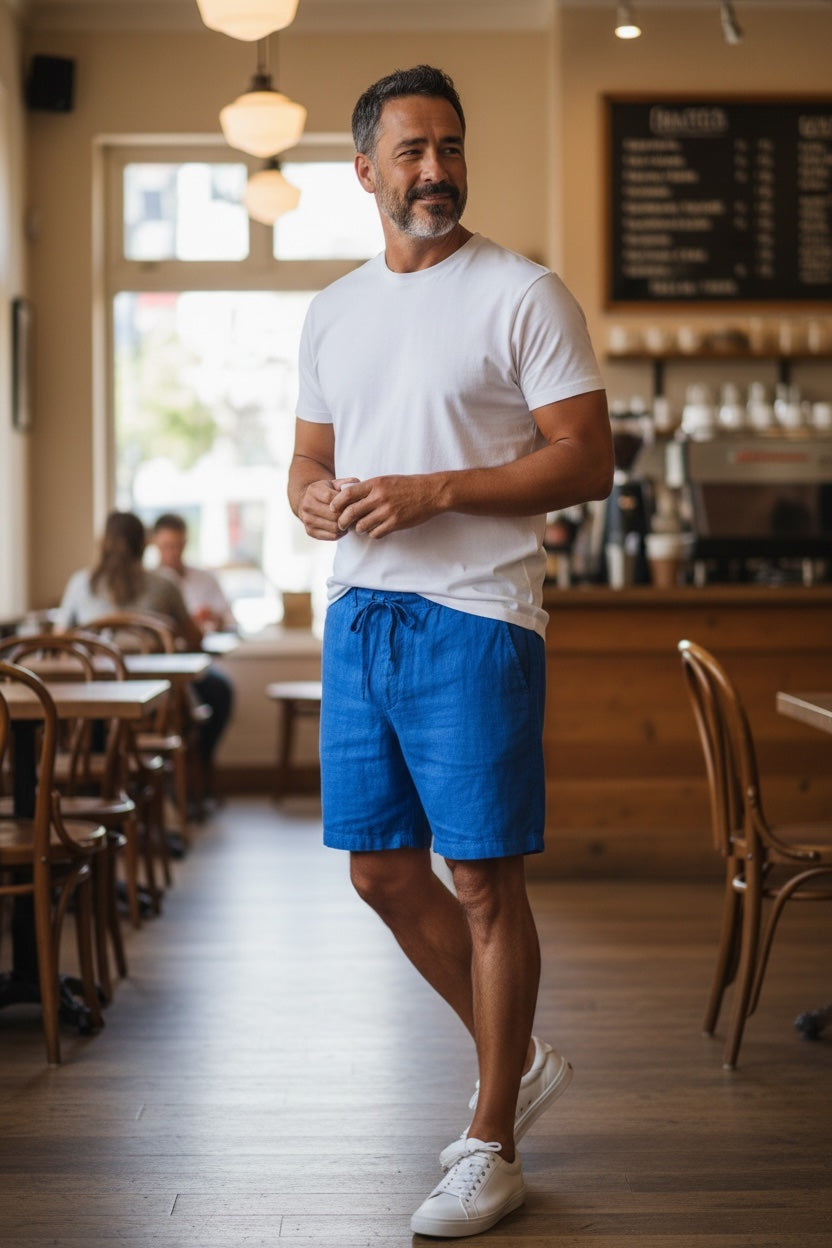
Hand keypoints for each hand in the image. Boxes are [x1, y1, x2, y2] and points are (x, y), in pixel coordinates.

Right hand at [299, 477, 358, 540]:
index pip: (332, 498)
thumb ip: (347, 483)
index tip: (354, 503)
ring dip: (345, 526)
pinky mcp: (310, 531)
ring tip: (349, 521)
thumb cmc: (326, 491)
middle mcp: (307, 505)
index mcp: (313, 490)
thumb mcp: (335, 483)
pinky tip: (343, 527)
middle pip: (334, 515)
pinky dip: (340, 533)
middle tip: (355, 515)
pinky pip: (331, 536)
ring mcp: (307, 519)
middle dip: (347, 515)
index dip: (346, 502)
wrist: (308, 501)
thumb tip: (358, 486)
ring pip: (334, 527)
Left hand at [331, 474, 445, 538]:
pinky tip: (375, 530)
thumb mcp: (386, 480)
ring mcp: (387, 511)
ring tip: (361, 527)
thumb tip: (347, 493)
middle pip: (350, 512)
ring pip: (361, 526)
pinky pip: (375, 533)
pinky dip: (372, 533)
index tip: (333, 508)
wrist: (431, 492)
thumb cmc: (407, 485)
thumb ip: (368, 487)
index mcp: (375, 484)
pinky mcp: (395, 523)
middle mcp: (379, 497)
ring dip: (358, 529)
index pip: (347, 494)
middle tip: (341, 524)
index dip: (336, 503)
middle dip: (342, 521)